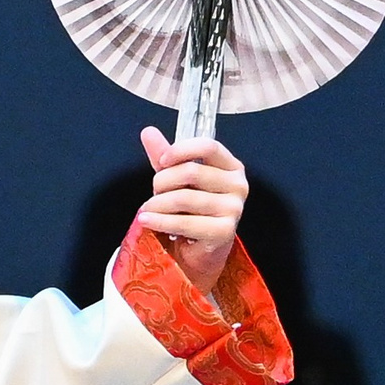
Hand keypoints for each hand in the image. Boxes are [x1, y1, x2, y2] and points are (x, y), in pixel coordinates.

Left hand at [138, 125, 246, 297]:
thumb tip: (148, 132)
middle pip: (191, 171)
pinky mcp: (224, 231)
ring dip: (157, 204)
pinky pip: (185, 222)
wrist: (198, 253)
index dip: (180, 150)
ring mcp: (234, 209)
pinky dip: (160, 221)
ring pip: (184, 198)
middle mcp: (238, 185)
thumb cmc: (191, 212)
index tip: (161, 162)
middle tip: (153, 193)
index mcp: (231, 167)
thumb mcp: (178, 181)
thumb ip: (165, 156)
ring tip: (147, 209)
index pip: (208, 146)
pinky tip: (147, 220)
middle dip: (162, 182)